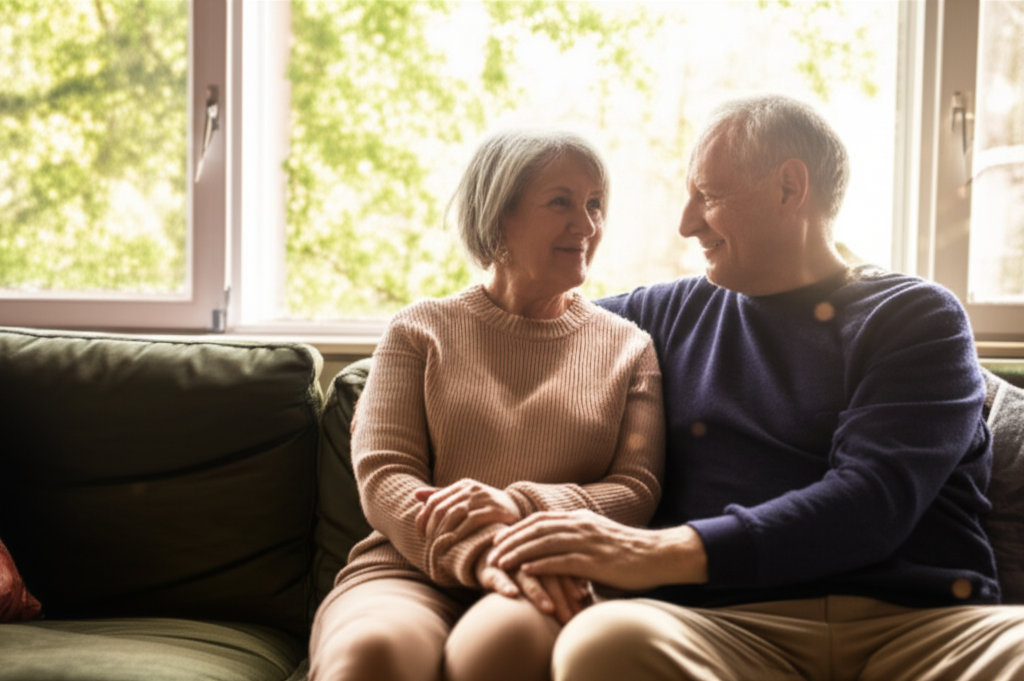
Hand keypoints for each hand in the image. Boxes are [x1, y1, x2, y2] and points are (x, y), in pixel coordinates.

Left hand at [414, 479, 521, 541]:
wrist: (519, 511)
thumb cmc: (488, 509)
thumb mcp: (466, 500)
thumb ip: (443, 497)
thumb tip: (416, 494)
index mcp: (463, 485)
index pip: (434, 501)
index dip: (424, 519)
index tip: (422, 536)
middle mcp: (472, 489)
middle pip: (442, 509)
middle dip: (432, 529)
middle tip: (429, 546)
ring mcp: (483, 498)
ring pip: (453, 515)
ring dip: (443, 533)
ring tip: (439, 548)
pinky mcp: (494, 509)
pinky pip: (470, 522)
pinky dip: (459, 534)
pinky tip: (455, 546)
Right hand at [474, 548, 590, 624]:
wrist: (491, 554)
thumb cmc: (524, 566)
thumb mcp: (543, 570)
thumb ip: (563, 580)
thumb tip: (586, 596)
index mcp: (545, 553)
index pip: (563, 568)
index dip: (574, 584)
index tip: (584, 601)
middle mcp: (528, 557)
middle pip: (547, 574)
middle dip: (560, 597)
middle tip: (569, 617)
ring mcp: (509, 563)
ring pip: (526, 576)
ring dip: (538, 592)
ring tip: (549, 609)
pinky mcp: (490, 569)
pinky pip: (497, 577)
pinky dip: (504, 584)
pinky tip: (513, 594)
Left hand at [491, 510, 708, 590]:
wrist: (657, 555)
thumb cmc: (627, 551)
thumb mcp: (598, 537)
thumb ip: (577, 538)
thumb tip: (557, 547)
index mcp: (580, 518)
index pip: (540, 519)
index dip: (516, 528)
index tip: (498, 537)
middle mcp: (581, 525)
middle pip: (536, 529)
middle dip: (511, 540)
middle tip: (491, 552)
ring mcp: (588, 542)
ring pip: (545, 543)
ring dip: (519, 553)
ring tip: (501, 563)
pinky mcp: (596, 561)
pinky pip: (563, 561)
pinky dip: (542, 565)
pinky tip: (526, 571)